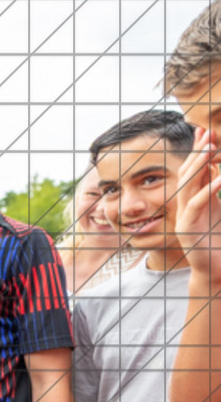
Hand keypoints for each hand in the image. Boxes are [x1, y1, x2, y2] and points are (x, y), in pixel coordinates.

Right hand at [175, 127, 220, 282]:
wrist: (216, 270)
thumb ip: (218, 191)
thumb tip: (219, 169)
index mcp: (195, 200)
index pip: (194, 170)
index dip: (199, 150)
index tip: (206, 131)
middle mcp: (186, 206)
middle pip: (187, 174)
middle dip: (197, 153)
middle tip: (207, 133)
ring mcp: (184, 217)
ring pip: (187, 186)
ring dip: (199, 166)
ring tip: (210, 149)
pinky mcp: (186, 229)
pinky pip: (196, 204)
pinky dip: (208, 190)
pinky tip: (219, 178)